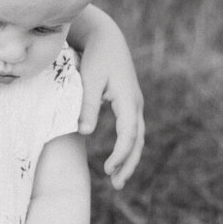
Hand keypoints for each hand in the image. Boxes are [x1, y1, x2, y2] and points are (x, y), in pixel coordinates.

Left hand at [76, 17, 144, 187]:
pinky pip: (132, 132)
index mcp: (128, 99)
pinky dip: (127, 148)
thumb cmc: (95, 57)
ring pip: (137, 138)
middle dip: (128, 164)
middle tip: (117, 185)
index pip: (128, 134)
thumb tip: (85, 133)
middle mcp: (136, 104)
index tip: (108, 169)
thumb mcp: (88, 79)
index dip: (120, 154)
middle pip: (138, 141)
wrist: (107, 38)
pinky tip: (117, 161)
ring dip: (129, 159)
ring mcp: (135, 105)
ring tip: (117, 181)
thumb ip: (87, 105)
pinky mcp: (129, 104)